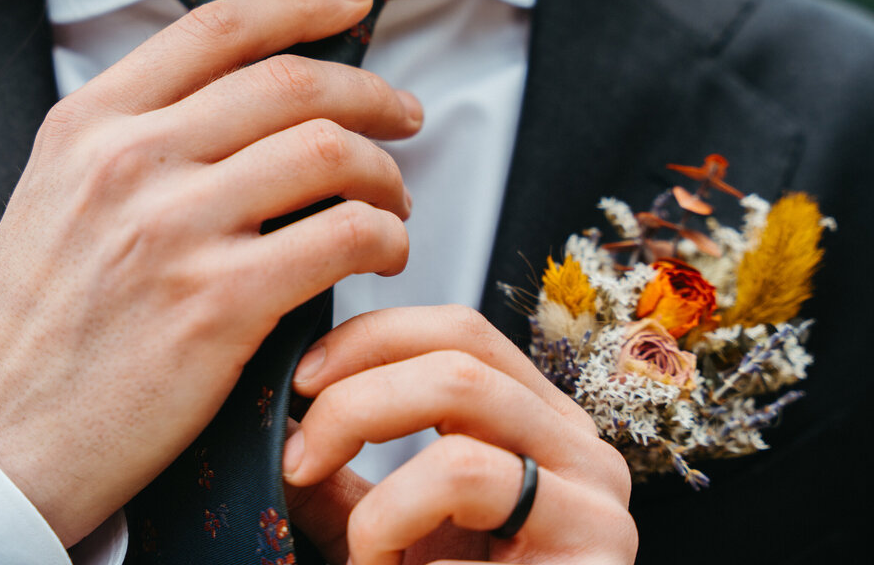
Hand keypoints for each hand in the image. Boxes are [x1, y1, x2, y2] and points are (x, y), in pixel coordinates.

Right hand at [0, 0, 422, 545]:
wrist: (4, 436)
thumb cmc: (40, 323)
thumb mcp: (59, 196)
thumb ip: (137, 137)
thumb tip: (247, 98)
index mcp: (90, 123)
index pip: (218, 28)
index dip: (303, 1)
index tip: (354, 0)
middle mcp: (130, 160)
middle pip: (291, 84)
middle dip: (372, 93)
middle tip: (405, 116)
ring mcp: (174, 229)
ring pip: (328, 152)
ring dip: (385, 173)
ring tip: (392, 202)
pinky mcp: (217, 303)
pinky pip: (343, 236)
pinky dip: (384, 237)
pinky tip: (383, 254)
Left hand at [284, 305, 637, 564]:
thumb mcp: (385, 528)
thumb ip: (341, 473)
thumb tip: (277, 415)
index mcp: (533, 425)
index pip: (457, 331)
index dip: (370, 338)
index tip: (301, 380)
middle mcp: (577, 447)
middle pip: (460, 354)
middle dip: (354, 396)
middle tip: (297, 455)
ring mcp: (596, 499)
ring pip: (461, 416)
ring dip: (376, 482)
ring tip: (360, 544)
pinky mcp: (594, 551)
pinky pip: (461, 493)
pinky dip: (395, 529)